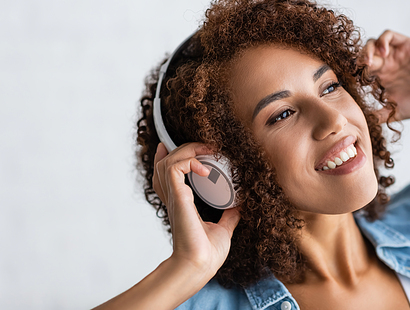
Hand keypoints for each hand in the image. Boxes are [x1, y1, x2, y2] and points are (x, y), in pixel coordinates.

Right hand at [153, 143, 239, 279]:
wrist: (199, 266)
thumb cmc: (206, 254)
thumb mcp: (222, 228)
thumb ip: (229, 215)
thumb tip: (239, 204)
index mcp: (181, 203)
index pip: (166, 174)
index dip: (169, 157)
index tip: (178, 147)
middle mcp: (174, 197)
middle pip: (164, 163)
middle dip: (184, 149)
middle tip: (206, 147)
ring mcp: (174, 197)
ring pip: (167, 161)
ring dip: (187, 151)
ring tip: (206, 152)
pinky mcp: (179, 198)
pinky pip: (175, 168)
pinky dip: (189, 161)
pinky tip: (205, 168)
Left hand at [360, 30, 409, 121]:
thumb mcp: (394, 113)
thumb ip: (378, 115)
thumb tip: (359, 123)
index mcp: (380, 78)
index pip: (361, 70)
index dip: (354, 73)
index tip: (352, 81)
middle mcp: (387, 64)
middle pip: (364, 55)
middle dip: (359, 60)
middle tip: (360, 69)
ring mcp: (397, 54)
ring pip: (373, 43)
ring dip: (367, 49)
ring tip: (369, 62)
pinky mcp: (408, 45)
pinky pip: (389, 35)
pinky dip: (382, 40)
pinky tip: (383, 53)